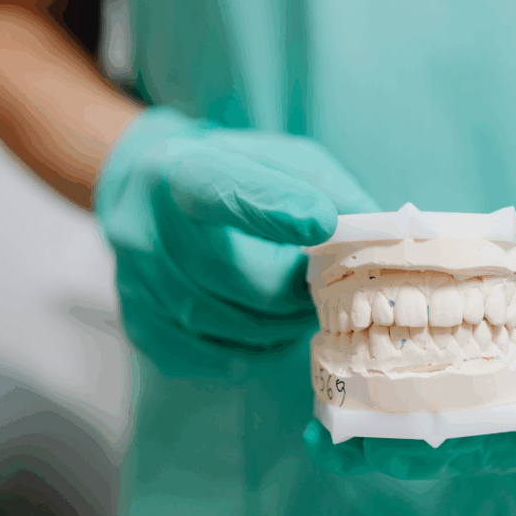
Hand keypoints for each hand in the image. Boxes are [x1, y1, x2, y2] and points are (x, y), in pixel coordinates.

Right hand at [94, 107, 379, 372]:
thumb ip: (328, 188)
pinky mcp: (140, 327)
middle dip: (299, 292)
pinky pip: (215, 358)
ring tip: (296, 301)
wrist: (144, 188)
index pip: (222, 192)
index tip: (322, 223)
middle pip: (243, 284)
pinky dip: (254, 348)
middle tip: (325, 286)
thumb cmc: (232, 169)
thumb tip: (379, 238)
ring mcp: (135, 285)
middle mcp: (144, 229)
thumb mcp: (281, 156)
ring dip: (283, 324)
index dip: (273, 210)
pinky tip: (261, 321)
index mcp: (181, 171)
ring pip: (235, 329)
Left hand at [304, 136, 515, 477]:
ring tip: (327, 404)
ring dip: (401, 404)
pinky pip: (471, 351)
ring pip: (465, 399)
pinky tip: (374, 348)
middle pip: (477, 437)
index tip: (379, 449)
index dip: (447, 457)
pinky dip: (426, 353)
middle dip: (400, 442)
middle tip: (322, 441)